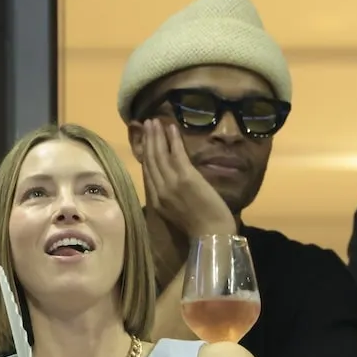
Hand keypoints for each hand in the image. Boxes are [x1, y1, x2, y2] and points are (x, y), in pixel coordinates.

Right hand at [138, 118, 236, 238]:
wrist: (212, 234)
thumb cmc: (201, 227)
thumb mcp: (178, 213)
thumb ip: (171, 196)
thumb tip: (171, 180)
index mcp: (157, 201)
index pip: (147, 173)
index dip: (145, 154)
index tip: (145, 140)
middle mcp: (159, 191)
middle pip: (150, 160)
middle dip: (148, 140)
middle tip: (147, 123)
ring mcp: (171, 183)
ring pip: (160, 155)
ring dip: (157, 136)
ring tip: (155, 121)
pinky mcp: (186, 177)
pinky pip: (176, 154)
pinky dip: (173, 139)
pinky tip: (171, 128)